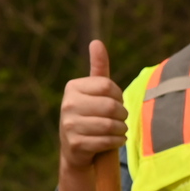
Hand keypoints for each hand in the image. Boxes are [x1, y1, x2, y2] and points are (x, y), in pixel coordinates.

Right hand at [59, 41, 127, 169]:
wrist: (77, 148)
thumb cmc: (91, 114)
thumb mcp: (94, 90)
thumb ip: (99, 67)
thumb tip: (96, 42)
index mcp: (73, 87)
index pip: (108, 86)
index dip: (118, 96)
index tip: (114, 102)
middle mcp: (67, 104)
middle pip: (111, 106)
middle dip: (122, 114)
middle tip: (118, 118)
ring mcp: (69, 125)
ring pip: (111, 125)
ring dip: (121, 129)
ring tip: (116, 129)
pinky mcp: (75, 144)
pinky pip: (108, 141)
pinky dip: (117, 141)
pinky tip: (112, 140)